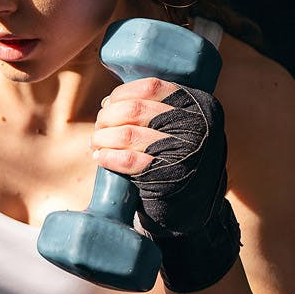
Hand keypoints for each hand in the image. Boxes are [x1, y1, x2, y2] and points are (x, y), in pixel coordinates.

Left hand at [90, 77, 228, 237]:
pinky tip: (100, 157)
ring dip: (102, 137)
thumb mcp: (183, 127)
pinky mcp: (168, 177)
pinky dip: (108, 156)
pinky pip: (127, 160)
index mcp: (199, 106)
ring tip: (95, 142)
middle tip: (99, 126)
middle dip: (107, 117)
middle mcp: (196, 127)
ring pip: (127, 133)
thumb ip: (158, 109)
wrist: (195, 206)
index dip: (121, 94)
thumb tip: (108, 102)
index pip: (151, 87)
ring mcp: (183, 152)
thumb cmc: (179, 159)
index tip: (108, 103)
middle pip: (134, 110)